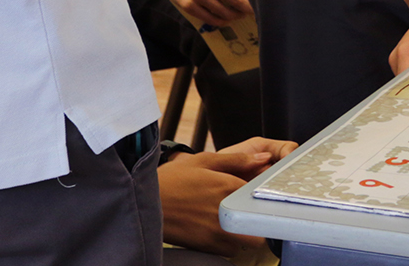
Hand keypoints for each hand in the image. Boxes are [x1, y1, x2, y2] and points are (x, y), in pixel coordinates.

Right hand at [150, 0, 250, 27]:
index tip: (262, 1)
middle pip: (237, 1)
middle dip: (248, 9)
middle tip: (255, 13)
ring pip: (225, 13)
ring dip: (235, 16)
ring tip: (239, 15)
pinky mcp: (190, 6)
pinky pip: (212, 19)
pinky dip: (222, 21)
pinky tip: (226, 19)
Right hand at [158, 139, 295, 255]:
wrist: (144, 204)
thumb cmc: (171, 181)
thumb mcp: (204, 161)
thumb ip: (238, 159)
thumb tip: (263, 159)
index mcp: (228, 187)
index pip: (263, 194)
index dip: (264, 193)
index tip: (261, 192)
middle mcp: (226, 212)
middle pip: (260, 223)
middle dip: (260, 218)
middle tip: (252, 211)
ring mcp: (218, 232)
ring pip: (248, 239)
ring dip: (246, 231)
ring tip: (233, 220)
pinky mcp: (209, 247)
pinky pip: (231, 249)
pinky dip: (230, 242)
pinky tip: (218, 229)